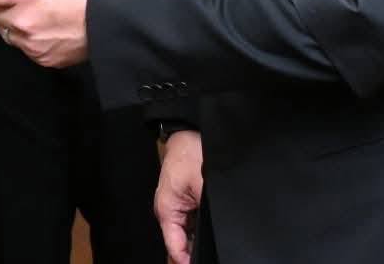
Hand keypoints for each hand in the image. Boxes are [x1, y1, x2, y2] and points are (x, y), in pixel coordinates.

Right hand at [155, 130, 203, 263]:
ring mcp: (179, 207)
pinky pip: (194, 222)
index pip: (175, 247)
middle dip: (196, 251)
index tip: (206, 262)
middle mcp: (171, 212)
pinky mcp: (188, 201)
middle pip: (182, 243)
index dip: (188, 260)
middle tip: (214, 253)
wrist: (189, 131)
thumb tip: (216, 231)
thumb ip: (206, 211)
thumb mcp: (202, 183)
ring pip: (189, 234)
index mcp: (167, 211)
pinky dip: (202, 228)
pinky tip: (215, 230)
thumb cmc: (190, 153)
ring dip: (200, 240)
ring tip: (215, 242)